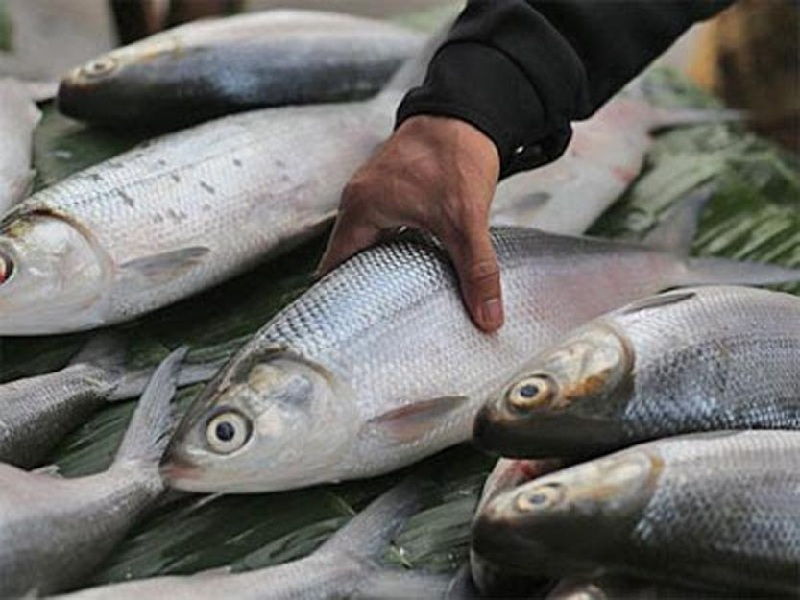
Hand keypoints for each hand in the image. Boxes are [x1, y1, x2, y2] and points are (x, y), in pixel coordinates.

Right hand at [318, 115, 502, 331]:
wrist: (468, 110)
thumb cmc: (456, 156)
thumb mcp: (466, 221)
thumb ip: (477, 272)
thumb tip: (488, 318)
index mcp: (362, 207)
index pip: (334, 265)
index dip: (339, 296)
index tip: (348, 323)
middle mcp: (358, 197)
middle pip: (347, 255)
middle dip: (359, 286)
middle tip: (373, 320)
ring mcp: (372, 189)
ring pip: (365, 240)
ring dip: (376, 266)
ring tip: (390, 299)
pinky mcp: (390, 185)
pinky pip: (379, 225)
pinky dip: (389, 246)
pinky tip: (408, 264)